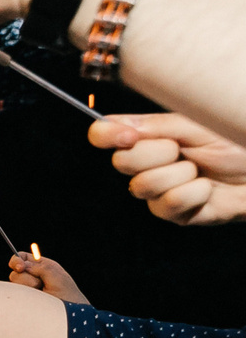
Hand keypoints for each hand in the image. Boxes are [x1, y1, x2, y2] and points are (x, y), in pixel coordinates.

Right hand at [6, 252, 87, 303]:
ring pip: (14, 284)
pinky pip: (15, 295)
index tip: (20, 268)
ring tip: (41, 294)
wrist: (70, 315)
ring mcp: (27, 289)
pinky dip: (23, 296)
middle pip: (15, 272)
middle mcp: (33, 277)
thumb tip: (23, 266)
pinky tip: (34, 300)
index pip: (22, 258)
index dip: (17, 261)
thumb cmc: (68, 295)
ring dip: (27, 288)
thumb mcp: (57, 277)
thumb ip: (41, 267)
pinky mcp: (24, 300)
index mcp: (42, 266)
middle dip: (26, 278)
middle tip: (40, 285)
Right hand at [89, 113, 245, 225]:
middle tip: (184, 150)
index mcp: (148, 137)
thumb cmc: (234, 141)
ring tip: (201, 170)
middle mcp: (146, 164)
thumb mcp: (196, 125)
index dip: (107, 135)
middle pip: (122, 162)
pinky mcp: (173, 213)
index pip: (104, 135)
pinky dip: (194, 193)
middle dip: (157, 153)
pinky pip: (168, 203)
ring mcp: (157, 191)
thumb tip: (111, 124)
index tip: (127, 135)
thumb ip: (154, 125)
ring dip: (180, 174)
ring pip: (144, 185)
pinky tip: (207, 189)